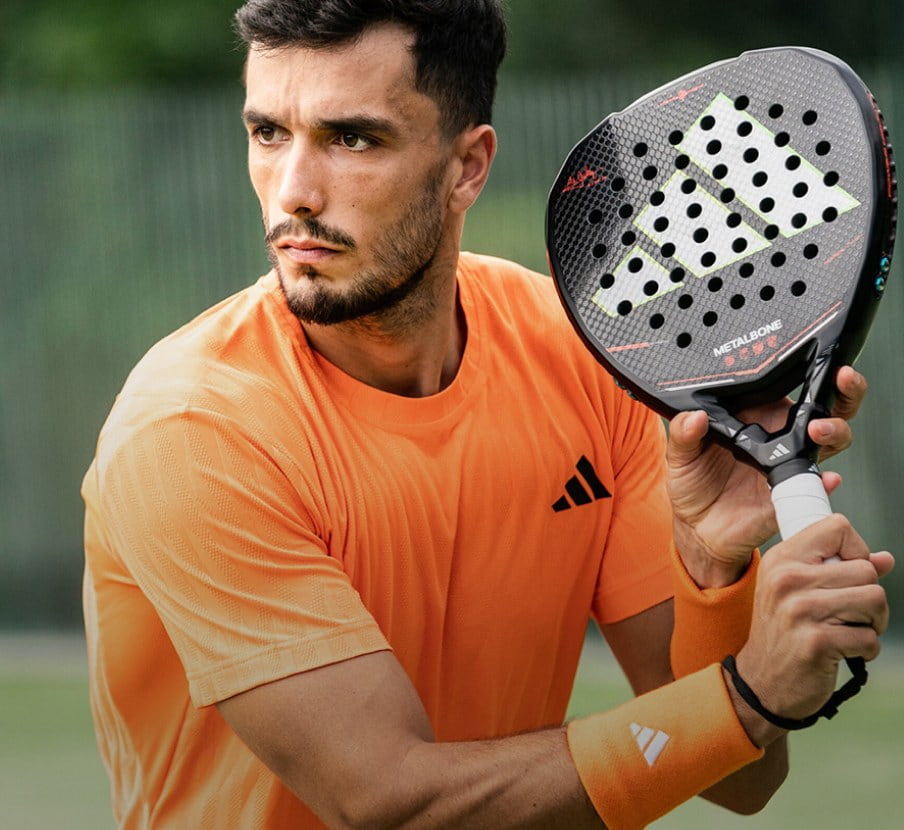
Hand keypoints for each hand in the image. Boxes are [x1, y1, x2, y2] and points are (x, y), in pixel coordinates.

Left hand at [667, 366, 866, 586]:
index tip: (820, 362)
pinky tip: (825, 477)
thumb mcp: (679, 455)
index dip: (811, 370)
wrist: (698, 528)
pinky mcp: (793, 493)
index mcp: (756, 416)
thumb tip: (695, 416)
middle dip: (844, 390)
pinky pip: (818, 486)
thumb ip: (683, 434)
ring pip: (832, 440)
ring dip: (835, 430)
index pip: (790, 386)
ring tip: (819, 429)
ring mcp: (791, 463)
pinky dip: (826, 481)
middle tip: (839, 380)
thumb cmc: (693, 483)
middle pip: (826, 407)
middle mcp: (780, 436)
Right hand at [731, 515, 892, 745]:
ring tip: (850, 631)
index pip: (837, 528)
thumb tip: (885, 559)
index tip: (846, 574)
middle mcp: (787, 579)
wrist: (761, 683)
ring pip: (875, 599)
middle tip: (850, 614)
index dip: (855, 550)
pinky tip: (843, 652)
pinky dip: (866, 650)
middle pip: (866, 570)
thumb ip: (838, 571)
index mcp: (781, 560)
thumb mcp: (797, 592)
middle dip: (869, 597)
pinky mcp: (816, 642)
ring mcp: (800, 610)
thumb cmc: (783, 634)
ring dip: (873, 623)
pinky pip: (870, 638)